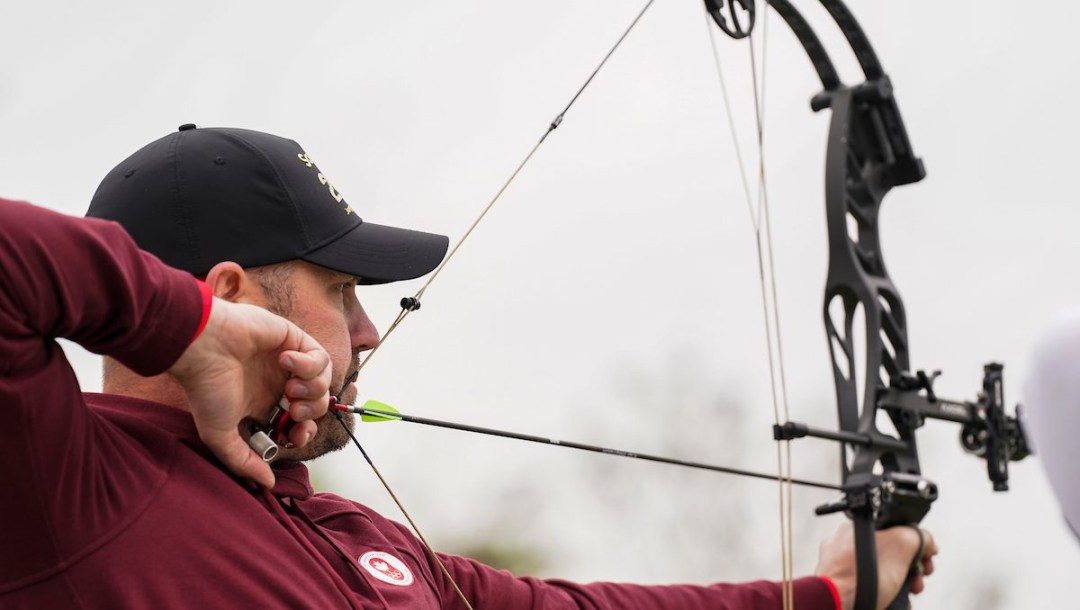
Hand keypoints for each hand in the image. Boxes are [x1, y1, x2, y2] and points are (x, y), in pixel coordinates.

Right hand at [168, 297, 331, 487]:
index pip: (300, 424)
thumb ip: (245, 462)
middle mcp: (278, 384)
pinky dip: (309, 363)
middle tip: (293, 410)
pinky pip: (321, 356)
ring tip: (289, 387)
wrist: (202, 347)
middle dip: (312, 413)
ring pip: (324, 381)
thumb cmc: (206, 388)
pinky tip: (285, 360)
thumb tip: (267, 484)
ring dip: (313, 389)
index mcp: (265, 405)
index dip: (304, 432)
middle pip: (317, 405)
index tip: (295, 435)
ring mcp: (288, 361)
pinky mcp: (293, 339)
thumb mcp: (221, 435)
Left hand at [815, 521, 937, 609]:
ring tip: (909, 597)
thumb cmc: (861, 575)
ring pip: (884, 575)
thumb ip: (918, 536)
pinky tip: (899, 605)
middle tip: (919, 582)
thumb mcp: (901, 543)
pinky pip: (872, 590)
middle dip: (913, 571)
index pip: (895, 531)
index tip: (926, 559)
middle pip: (892, 556)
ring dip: (903, 588)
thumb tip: (928, 543)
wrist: (837, 605)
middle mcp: (848, 547)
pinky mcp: (846, 589)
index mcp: (858, 529)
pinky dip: (889, 598)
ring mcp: (844, 569)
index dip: (915, 545)